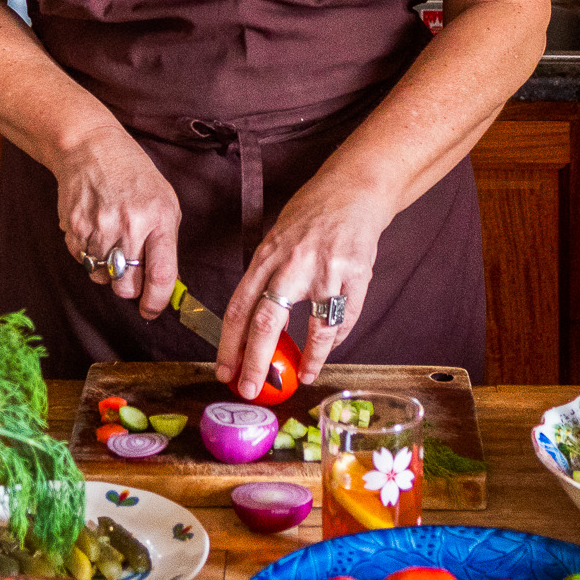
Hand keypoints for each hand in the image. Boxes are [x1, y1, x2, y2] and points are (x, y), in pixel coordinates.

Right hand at [53, 124, 179, 318]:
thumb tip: (163, 284)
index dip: (157, 301)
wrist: (91, 148)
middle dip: (129, 288)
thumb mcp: (164, 201)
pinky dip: (89, 255)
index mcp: (159, 219)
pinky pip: (82, 261)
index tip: (152, 310)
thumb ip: (166, 243)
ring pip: (101, 278)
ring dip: (107, 270)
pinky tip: (95, 231)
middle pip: (126, 286)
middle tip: (130, 271)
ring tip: (111, 241)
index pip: (161, 275)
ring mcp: (98, 228)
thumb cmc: (134, 176)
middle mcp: (129, 226)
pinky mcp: (74, 228)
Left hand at [218, 176, 393, 396]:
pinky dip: (336, 339)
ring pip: (314, 327)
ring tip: (301, 378)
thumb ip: (265, 278)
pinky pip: (345, 317)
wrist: (353, 189)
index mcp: (266, 256)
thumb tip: (253, 328)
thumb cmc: (310, 216)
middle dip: (255, 362)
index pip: (239, 307)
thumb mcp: (276, 240)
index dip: (229, 344)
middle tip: (249, 389)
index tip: (223, 371)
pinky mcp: (356, 273)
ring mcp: (326, 269)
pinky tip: (327, 351)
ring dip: (308, 359)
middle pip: (266, 322)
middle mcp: (292, 264)